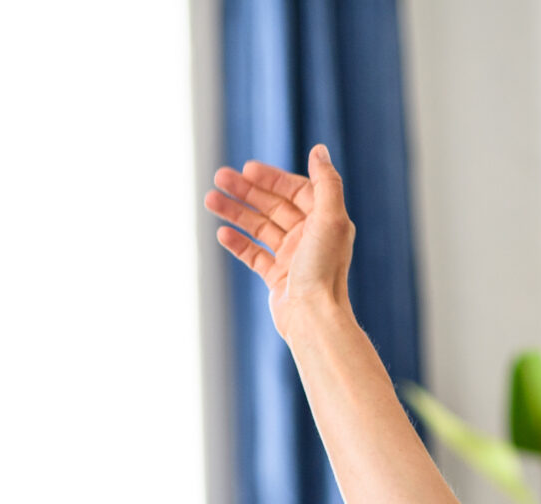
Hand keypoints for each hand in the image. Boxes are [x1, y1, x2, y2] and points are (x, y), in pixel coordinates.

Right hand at [206, 145, 354, 338]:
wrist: (314, 318)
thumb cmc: (323, 269)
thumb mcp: (330, 218)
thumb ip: (326, 182)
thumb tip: (320, 149)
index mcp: (323, 221)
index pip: (295, 190)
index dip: (271, 178)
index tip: (246, 169)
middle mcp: (309, 238)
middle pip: (273, 206)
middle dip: (246, 192)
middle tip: (219, 177)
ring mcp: (292, 258)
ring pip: (259, 228)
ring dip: (235, 213)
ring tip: (209, 200)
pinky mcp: (277, 279)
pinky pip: (254, 255)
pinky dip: (238, 243)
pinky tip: (222, 234)